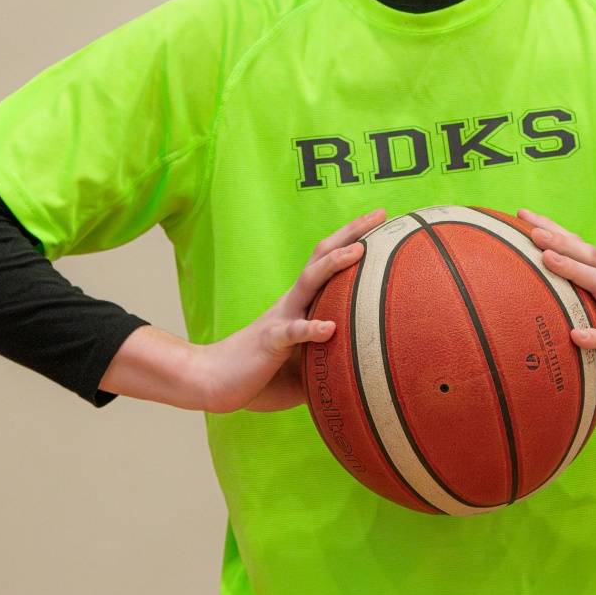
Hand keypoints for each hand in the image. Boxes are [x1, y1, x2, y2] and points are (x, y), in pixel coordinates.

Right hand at [100, 208, 385, 412]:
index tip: (382, 219)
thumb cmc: (260, 373)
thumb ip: (329, 355)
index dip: (354, 238)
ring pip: (309, 283)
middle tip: (381, 213)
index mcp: (301, 303)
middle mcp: (292, 302)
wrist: (212, 381)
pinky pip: (292, 332)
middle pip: (322, 257)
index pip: (328, 261)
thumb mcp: (303, 362)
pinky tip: (329, 328)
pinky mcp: (270, 342)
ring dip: (334, 264)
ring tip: (360, 251)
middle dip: (352, 233)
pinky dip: (311, 328)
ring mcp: (280, 318)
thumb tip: (366, 364)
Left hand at [517, 208, 595, 391]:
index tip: (523, 215)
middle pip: (588, 257)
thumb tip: (552, 344)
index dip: (554, 232)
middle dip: (558, 239)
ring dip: (572, 269)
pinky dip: (595, 335)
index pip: (580, 252)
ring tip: (546, 257)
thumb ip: (586, 336)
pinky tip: (575, 335)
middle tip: (528, 226)